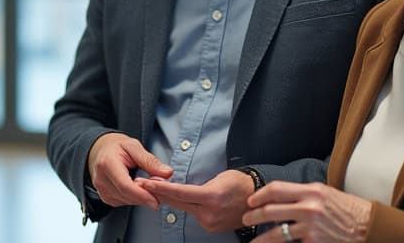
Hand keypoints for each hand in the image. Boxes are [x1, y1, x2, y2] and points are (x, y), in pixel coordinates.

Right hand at [87, 133, 172, 209]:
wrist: (101, 150)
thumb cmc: (117, 147)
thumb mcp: (134, 146)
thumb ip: (150, 161)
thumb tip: (167, 173)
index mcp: (107, 164)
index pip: (125, 185)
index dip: (142, 195)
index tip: (157, 200)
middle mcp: (101, 179)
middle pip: (127, 195)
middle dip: (146, 195)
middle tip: (160, 187)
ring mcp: (102, 190)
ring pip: (127, 201)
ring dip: (141, 196)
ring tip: (148, 183)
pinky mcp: (105, 197)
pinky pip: (124, 202)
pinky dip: (134, 197)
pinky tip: (138, 187)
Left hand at [135, 169, 253, 231]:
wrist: (259, 199)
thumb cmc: (241, 182)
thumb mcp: (220, 177)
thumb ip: (199, 185)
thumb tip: (179, 189)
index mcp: (212, 196)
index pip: (180, 193)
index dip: (161, 188)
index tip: (146, 183)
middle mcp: (209, 212)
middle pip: (178, 203)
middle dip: (160, 193)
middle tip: (143, 184)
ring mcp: (210, 223)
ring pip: (185, 209)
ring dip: (172, 199)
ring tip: (159, 188)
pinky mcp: (212, 227)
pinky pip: (195, 214)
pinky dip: (187, 207)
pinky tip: (179, 199)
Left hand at [242, 181, 370, 242]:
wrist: (369, 227)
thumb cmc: (349, 208)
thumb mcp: (325, 193)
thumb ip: (303, 194)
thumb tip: (280, 198)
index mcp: (311, 191)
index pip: (276, 190)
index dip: (259, 196)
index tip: (251, 201)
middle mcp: (309, 208)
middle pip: (270, 211)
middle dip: (253, 217)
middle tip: (245, 220)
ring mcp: (311, 228)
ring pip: (277, 234)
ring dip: (261, 239)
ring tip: (253, 242)